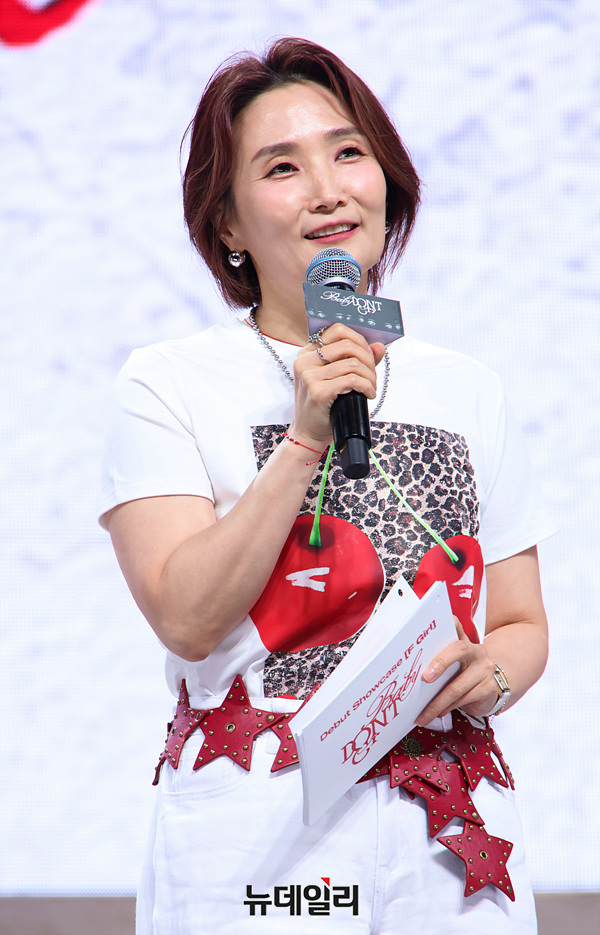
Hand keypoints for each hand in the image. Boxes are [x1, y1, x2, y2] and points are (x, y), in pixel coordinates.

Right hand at [289, 323, 385, 448]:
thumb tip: (379, 347)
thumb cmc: (321, 406)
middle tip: (372, 375)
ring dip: (370, 377)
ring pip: (353, 364)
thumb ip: (356, 360)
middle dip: (368, 360)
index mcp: (307, 353)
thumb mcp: (336, 379)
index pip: (337, 331)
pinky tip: (368, 394)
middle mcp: (305, 361)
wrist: (307, 433)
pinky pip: (352, 380)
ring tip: (371, 387)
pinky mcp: (318, 391)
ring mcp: (309, 376)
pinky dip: (367, 386)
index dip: (359, 340)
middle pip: (348, 345)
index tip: (368, 356)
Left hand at [416, 619, 499, 725]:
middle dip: (439, 662)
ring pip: (457, 686)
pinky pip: (464, 699)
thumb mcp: (454, 662)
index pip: (455, 626)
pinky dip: (448, 708)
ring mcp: (484, 670)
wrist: (492, 689)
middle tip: (424, 678)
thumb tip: (411, 664)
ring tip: (423, 714)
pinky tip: (438, 713)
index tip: (427, 631)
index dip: (445, 624)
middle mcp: (476, 651)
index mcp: (464, 641)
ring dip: (437, 703)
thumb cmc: (464, 673)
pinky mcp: (488, 689)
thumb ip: (438, 656)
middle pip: (458, 650)